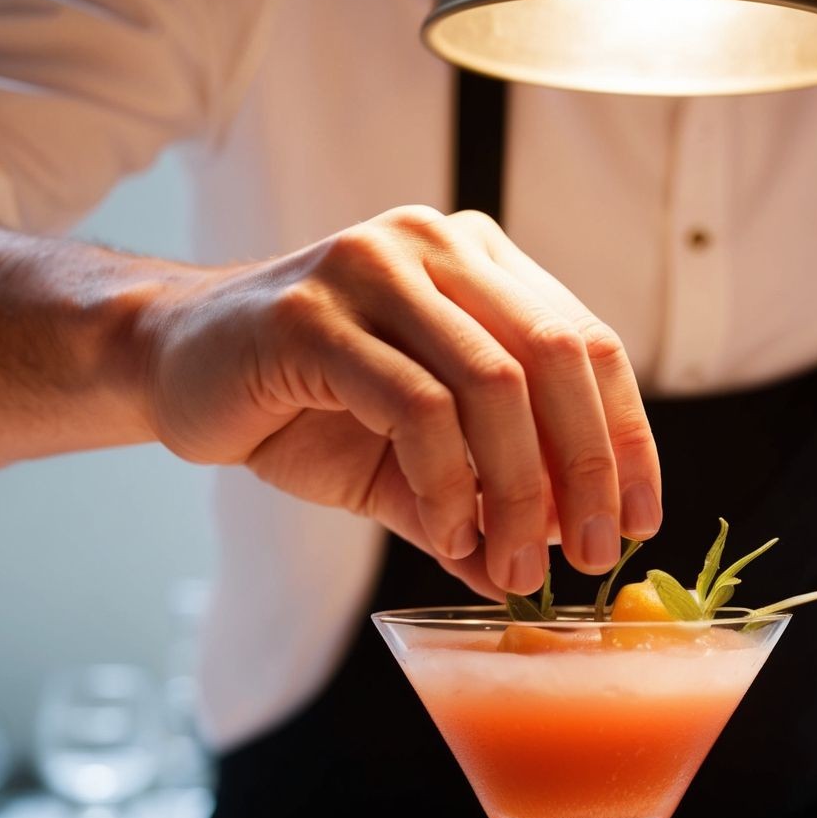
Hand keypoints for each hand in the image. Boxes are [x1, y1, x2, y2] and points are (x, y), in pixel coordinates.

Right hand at [142, 206, 661, 594]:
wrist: (173, 366)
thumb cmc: (300, 406)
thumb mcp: (408, 461)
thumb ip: (475, 500)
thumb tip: (530, 573)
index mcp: (479, 262)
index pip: (589, 343)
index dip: (627, 437)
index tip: (643, 518)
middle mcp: (436, 244)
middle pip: (559, 358)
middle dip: (590, 471)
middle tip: (595, 555)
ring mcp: (374, 267)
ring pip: (495, 385)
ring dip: (521, 492)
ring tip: (517, 563)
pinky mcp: (314, 313)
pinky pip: (417, 407)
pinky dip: (448, 484)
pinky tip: (447, 535)